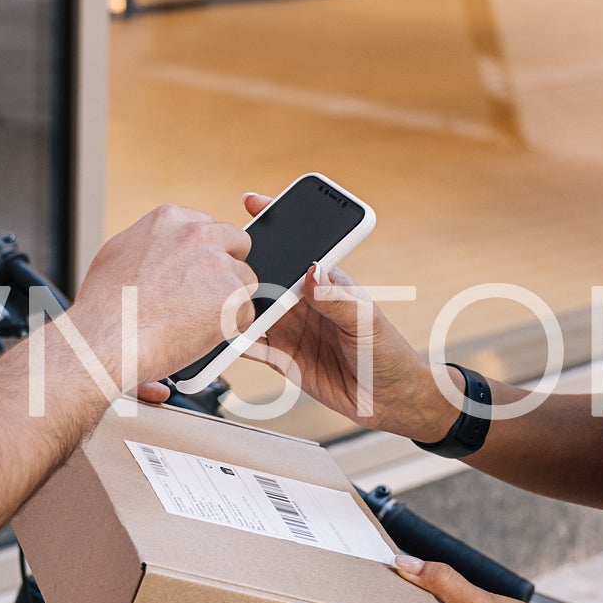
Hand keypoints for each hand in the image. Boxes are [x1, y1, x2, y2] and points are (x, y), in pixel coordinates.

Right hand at [70, 202, 254, 392]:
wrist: (109, 339)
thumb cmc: (104, 306)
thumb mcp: (118, 254)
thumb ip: (148, 243)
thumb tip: (158, 249)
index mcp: (169, 219)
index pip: (205, 226)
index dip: (203, 252)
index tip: (195, 270)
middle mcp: (198, 234)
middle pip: (236, 242)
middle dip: (226, 266)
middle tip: (206, 294)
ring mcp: (218, 264)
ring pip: (245, 278)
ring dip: (229, 298)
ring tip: (200, 320)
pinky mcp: (233, 296)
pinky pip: (247, 311)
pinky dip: (231, 327)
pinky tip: (204, 335)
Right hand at [239, 194, 457, 437]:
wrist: (389, 399)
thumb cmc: (387, 352)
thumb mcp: (365, 319)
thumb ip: (336, 297)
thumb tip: (310, 270)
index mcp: (325, 282)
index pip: (296, 248)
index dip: (276, 224)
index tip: (253, 203)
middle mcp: (302, 302)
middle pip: (265, 278)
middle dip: (242, 267)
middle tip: (221, 264)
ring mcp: (289, 329)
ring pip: (251, 311)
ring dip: (233, 306)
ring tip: (213, 301)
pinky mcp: (281, 358)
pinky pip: (251, 346)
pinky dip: (233, 342)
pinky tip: (219, 339)